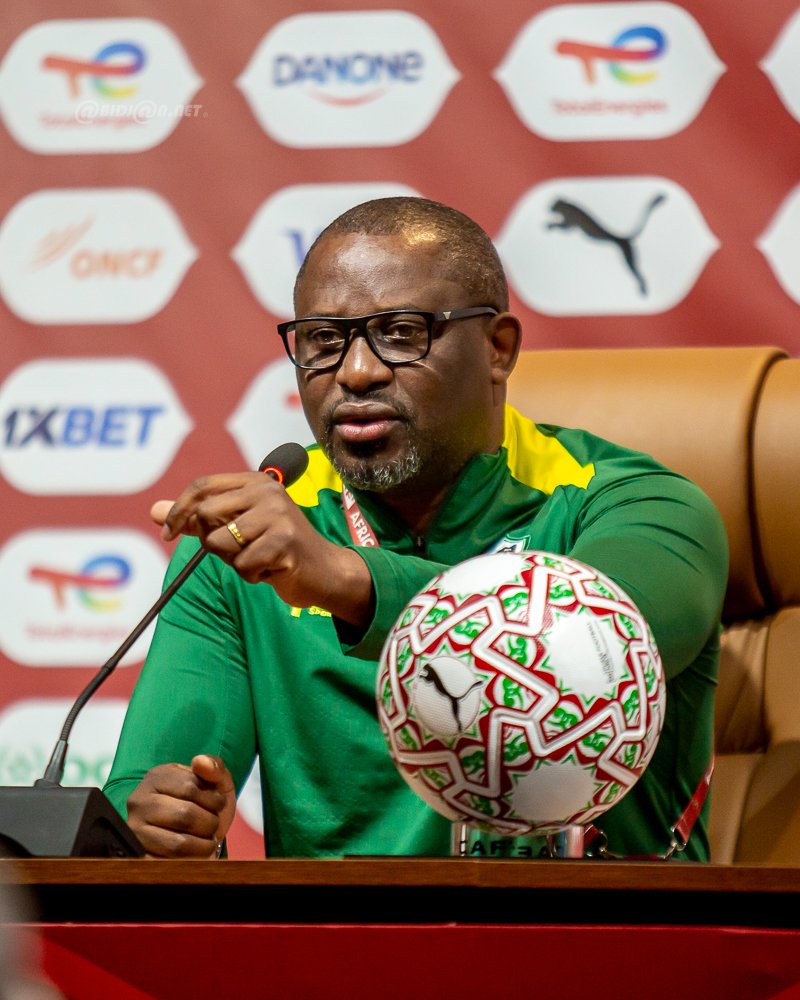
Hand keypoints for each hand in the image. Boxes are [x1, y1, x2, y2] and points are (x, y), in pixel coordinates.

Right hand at [126, 754, 235, 858]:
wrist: (196, 833)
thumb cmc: (205, 803)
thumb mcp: (216, 781)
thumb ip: (213, 766)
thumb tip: (200, 762)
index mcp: (157, 776)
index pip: (190, 787)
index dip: (213, 799)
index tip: (218, 804)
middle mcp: (139, 801)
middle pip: (185, 815)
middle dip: (209, 823)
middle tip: (212, 825)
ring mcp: (135, 829)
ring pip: (179, 842)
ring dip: (203, 844)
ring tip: (205, 839)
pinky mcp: (139, 854)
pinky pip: (170, 863)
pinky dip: (191, 860)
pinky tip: (194, 852)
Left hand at [150, 471, 373, 626]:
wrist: (323, 571)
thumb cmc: (276, 548)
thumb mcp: (236, 528)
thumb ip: (197, 519)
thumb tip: (153, 512)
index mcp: (255, 482)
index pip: (202, 487)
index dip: (178, 510)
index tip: (168, 533)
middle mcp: (267, 491)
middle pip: (205, 515)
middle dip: (210, 542)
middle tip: (237, 551)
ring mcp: (278, 514)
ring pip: (219, 543)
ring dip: (234, 562)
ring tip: (259, 559)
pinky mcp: (284, 541)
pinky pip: (241, 565)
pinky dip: (252, 574)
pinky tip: (272, 569)